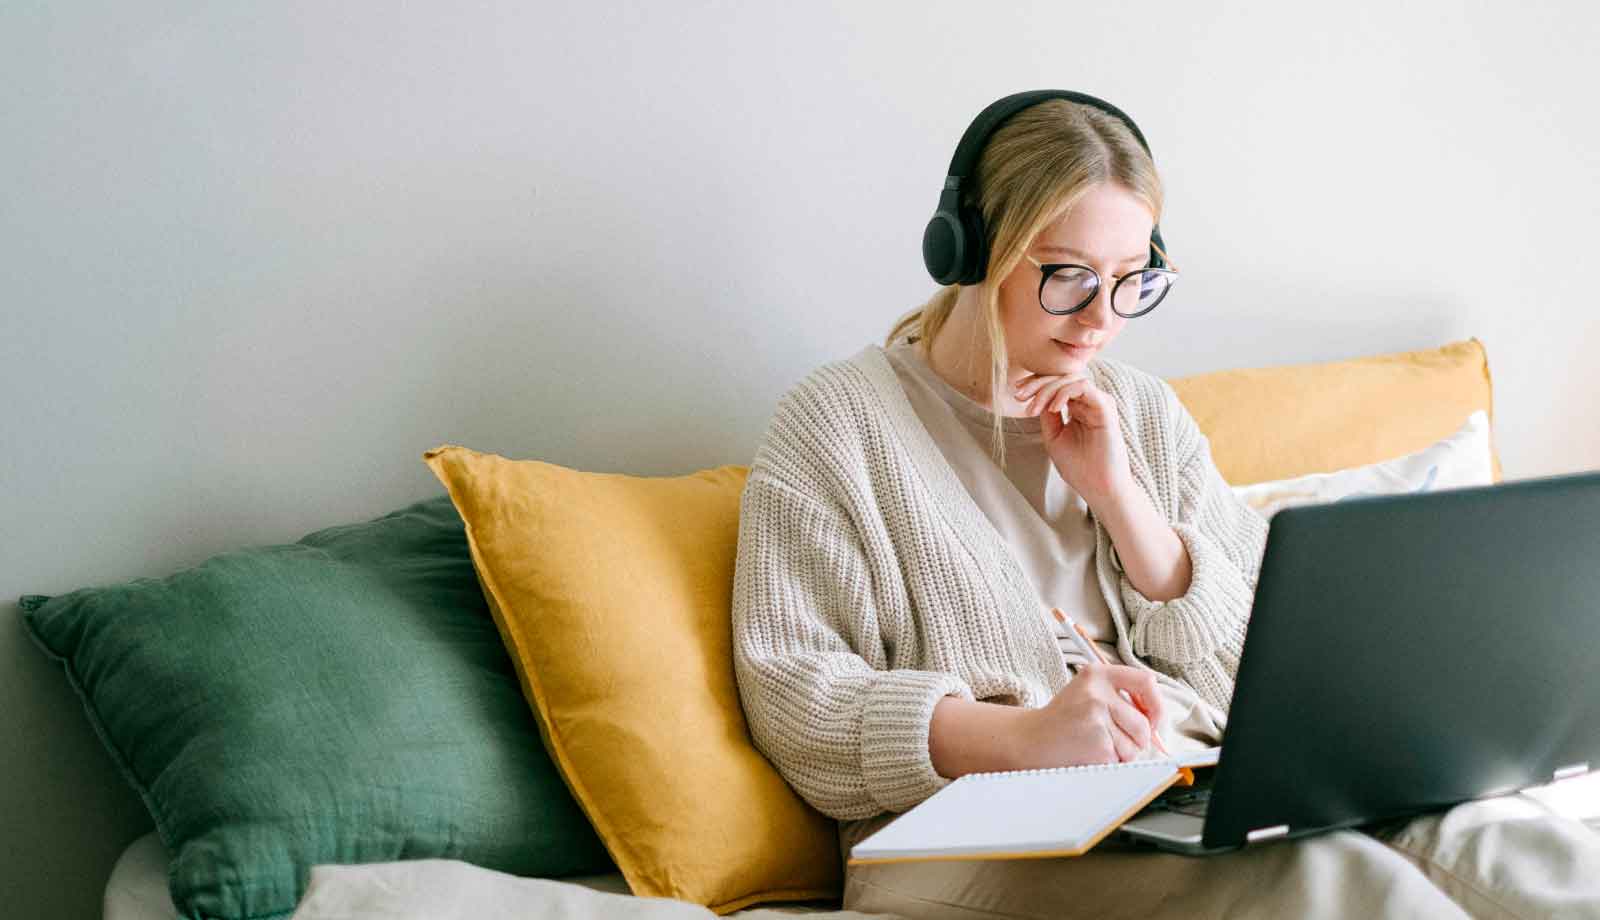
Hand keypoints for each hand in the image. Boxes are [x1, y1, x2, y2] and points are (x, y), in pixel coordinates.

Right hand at [1012, 664, 1163, 767]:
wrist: (1031, 739)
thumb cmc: (1064, 719)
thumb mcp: (1089, 693)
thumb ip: (1122, 699)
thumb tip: (1158, 723)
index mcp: (1097, 674)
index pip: (1146, 681)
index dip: (1156, 704)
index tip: (1152, 719)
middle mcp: (1097, 692)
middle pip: (1143, 723)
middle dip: (1137, 739)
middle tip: (1112, 739)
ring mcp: (1096, 718)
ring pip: (1135, 745)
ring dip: (1123, 753)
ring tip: (1097, 745)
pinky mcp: (1097, 744)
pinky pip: (1121, 759)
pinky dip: (1111, 762)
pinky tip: (1090, 753)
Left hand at [1013, 372, 1131, 503]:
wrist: (1099, 488)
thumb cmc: (1079, 467)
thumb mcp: (1053, 437)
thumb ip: (1047, 415)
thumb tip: (1037, 396)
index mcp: (1078, 408)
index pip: (1057, 385)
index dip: (1035, 385)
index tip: (1016, 394)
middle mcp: (1089, 403)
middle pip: (1062, 377)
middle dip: (1037, 383)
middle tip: (1019, 395)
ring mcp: (1098, 403)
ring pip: (1071, 379)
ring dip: (1047, 389)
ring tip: (1034, 408)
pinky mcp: (1105, 407)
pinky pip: (1083, 387)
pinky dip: (1064, 393)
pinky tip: (1053, 408)